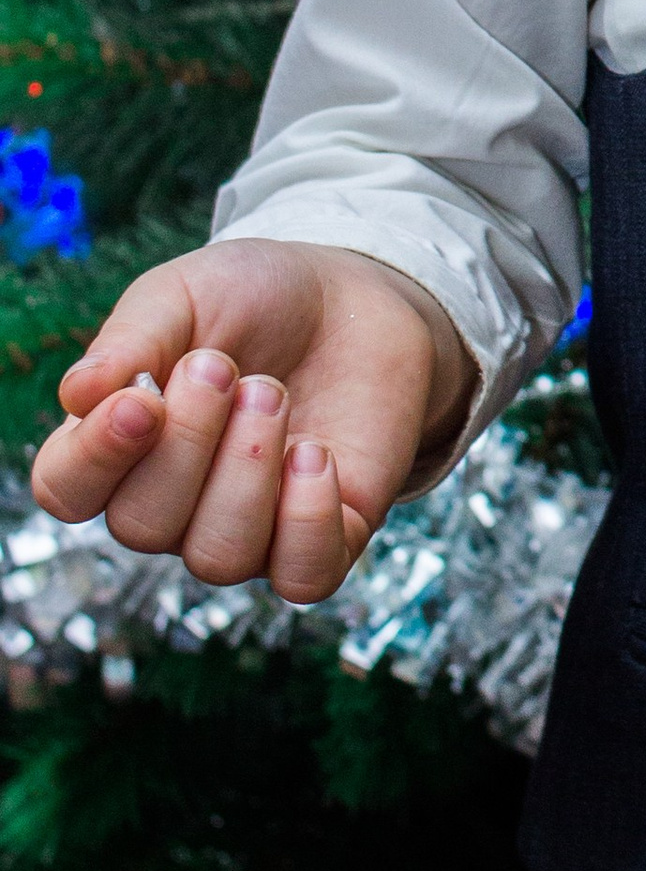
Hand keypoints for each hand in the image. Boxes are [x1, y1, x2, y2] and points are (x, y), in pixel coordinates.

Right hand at [27, 240, 469, 605]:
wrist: (353, 299)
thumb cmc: (254, 298)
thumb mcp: (184, 295)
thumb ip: (131, 339)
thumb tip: (77, 394)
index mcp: (119, 444)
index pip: (67, 489)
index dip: (95, 456)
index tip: (142, 399)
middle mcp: (172, 504)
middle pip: (142, 526)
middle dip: (188, 440)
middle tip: (227, 368)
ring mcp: (248, 528)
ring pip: (217, 557)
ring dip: (247, 470)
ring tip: (272, 394)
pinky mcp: (325, 536)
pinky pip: (303, 576)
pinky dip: (309, 519)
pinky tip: (316, 453)